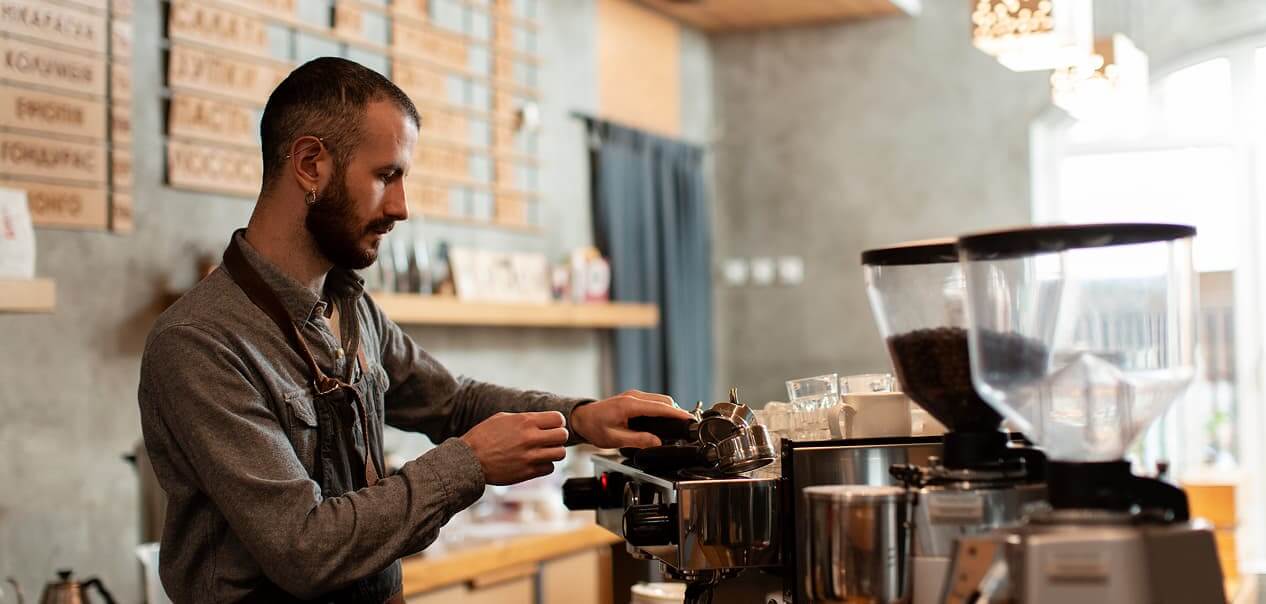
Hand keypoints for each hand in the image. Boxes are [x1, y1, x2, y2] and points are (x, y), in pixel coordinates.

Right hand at [460, 411, 568, 484]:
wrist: (469, 460)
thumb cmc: (483, 437)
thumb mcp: (502, 418)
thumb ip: (524, 418)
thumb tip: (540, 420)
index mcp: (525, 421)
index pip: (558, 419)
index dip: (557, 422)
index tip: (552, 426)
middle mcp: (530, 438)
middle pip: (563, 436)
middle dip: (558, 437)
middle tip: (550, 439)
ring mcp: (530, 456)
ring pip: (560, 453)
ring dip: (554, 452)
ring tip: (544, 451)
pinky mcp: (527, 472)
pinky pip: (549, 468)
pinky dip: (545, 465)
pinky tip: (535, 462)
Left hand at [570, 390, 693, 448]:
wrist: (582, 418)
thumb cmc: (594, 427)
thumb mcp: (615, 439)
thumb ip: (637, 440)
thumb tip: (656, 442)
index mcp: (629, 405)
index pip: (659, 407)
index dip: (677, 414)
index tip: (689, 419)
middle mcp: (633, 396)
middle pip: (664, 400)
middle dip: (677, 412)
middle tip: (687, 425)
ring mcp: (633, 395)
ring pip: (660, 399)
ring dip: (670, 409)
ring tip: (679, 423)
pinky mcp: (633, 398)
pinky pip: (653, 400)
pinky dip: (662, 408)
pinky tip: (665, 418)